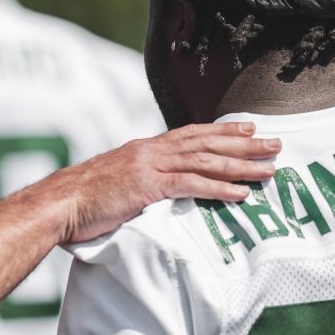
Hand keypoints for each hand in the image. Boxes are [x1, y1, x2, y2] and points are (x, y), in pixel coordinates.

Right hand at [61, 122, 278, 243]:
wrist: (59, 204)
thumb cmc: (82, 200)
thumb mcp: (116, 182)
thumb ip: (139, 180)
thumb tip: (156, 190)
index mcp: (144, 149)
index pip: (190, 134)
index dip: (222, 131)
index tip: (249, 130)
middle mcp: (150, 151)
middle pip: (205, 142)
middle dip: (243, 144)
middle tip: (275, 144)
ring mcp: (149, 167)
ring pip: (204, 161)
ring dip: (241, 165)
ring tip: (269, 170)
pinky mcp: (147, 187)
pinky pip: (190, 185)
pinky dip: (219, 189)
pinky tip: (241, 194)